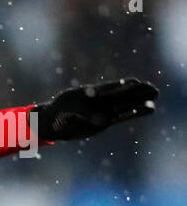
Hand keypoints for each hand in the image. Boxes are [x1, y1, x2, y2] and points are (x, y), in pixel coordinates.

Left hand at [34, 78, 158, 141]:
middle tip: (153, 89)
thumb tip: (103, 120)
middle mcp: (99, 101)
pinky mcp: (104, 122)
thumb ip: (85, 113)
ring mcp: (103, 110)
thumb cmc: (57, 111)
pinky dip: (134, 113)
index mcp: (90, 93)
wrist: (51, 122)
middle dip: (136, 92)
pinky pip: (122, 116)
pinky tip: (149, 108)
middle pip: (121, 95)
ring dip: (139, 101)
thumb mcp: (67, 110)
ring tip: (155, 95)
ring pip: (125, 105)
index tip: (133, 83)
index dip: (120, 86)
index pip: (109, 88)